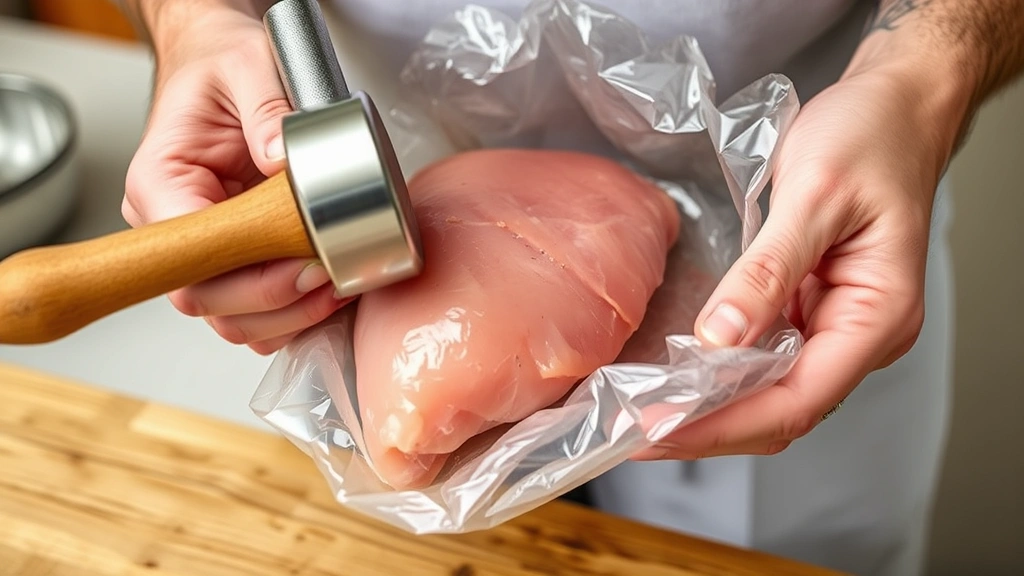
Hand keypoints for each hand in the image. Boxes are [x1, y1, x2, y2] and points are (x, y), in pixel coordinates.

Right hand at [122, 0, 349, 353]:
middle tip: (332, 278)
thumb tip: (281, 158)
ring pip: (232, 317)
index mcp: (160, 182)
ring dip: (288, 316)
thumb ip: (266, 106)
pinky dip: (292, 314)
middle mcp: (171, 223)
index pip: (190, 253)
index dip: (248, 275)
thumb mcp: (247, 65)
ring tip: (338, 286)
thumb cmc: (220, 66)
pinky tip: (328, 292)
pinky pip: (255, 309)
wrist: (218, 62)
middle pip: (209, 299)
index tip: (303, 266)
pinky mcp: (233, 257)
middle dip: (277, 301)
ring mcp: (201, 246)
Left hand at [632, 58, 967, 460]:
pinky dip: (721, 375)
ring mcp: (837, 326)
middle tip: (633, 432)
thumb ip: (768, 270)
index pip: (797, 400)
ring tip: (644, 415)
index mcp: (878, 316)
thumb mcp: (815, 194)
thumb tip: (720, 338)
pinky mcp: (812, 310)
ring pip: (771, 393)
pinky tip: (677, 376)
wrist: (894, 107)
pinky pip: (765, 359)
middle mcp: (862, 335)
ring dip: (710, 409)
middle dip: (708, 428)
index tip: (659, 429)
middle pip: (782, 411)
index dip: (723, 424)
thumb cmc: (870, 138)